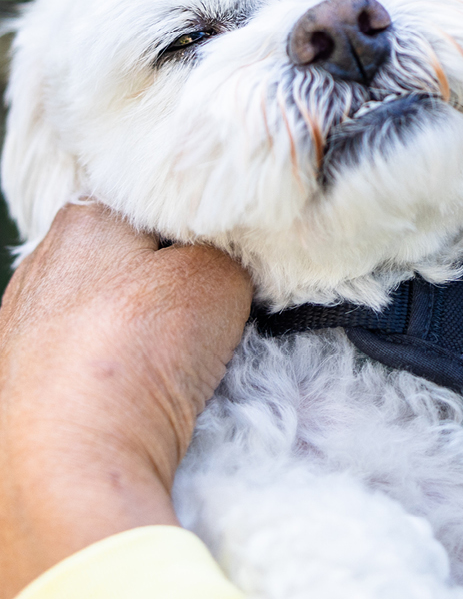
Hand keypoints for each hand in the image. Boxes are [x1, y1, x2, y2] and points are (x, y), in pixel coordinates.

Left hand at [0, 202, 250, 597]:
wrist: (67, 475)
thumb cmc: (137, 360)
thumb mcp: (218, 278)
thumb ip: (225, 251)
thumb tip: (220, 259)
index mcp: (83, 220)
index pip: (154, 203)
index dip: (198, 228)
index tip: (227, 259)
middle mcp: (39, 266)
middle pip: (126, 258)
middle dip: (165, 279)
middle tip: (206, 311)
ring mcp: (19, 330)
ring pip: (101, 312)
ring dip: (134, 329)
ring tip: (169, 363)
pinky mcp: (13, 388)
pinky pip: (78, 361)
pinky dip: (107, 372)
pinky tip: (128, 396)